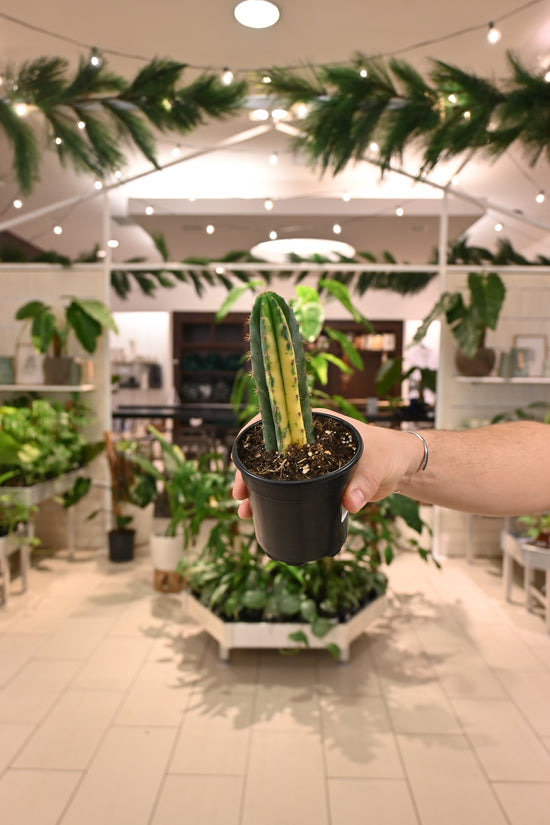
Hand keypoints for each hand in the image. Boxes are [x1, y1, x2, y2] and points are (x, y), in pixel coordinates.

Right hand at [231, 409, 423, 516]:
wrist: (402, 467)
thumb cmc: (389, 454)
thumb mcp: (377, 466)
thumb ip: (363, 483)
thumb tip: (350, 503)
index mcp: (317, 423)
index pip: (276, 421)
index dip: (254, 437)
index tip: (243, 458)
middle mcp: (307, 439)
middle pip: (267, 450)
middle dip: (248, 470)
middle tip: (240, 493)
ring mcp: (308, 459)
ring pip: (273, 470)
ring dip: (255, 487)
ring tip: (244, 509)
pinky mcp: (313, 478)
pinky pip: (287, 485)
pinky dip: (271, 497)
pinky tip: (259, 512)